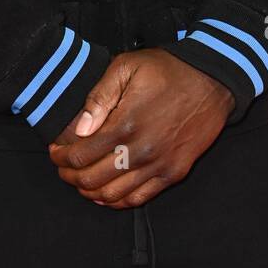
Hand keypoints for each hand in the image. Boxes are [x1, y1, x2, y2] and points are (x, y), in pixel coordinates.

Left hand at [47, 48, 234, 208]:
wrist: (212, 81)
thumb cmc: (167, 70)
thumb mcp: (128, 66)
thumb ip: (100, 97)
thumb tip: (80, 128)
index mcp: (126, 123)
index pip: (81, 155)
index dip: (61, 157)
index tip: (55, 151)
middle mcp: (141, 150)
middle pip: (92, 179)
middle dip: (70, 176)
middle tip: (63, 167)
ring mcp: (159, 165)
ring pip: (113, 195)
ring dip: (90, 191)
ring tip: (80, 179)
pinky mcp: (173, 173)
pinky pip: (139, 198)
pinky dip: (117, 201)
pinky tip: (106, 192)